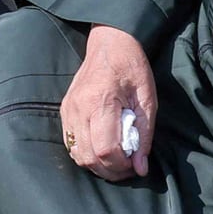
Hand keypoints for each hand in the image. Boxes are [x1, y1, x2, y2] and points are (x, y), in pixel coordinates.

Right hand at [61, 25, 158, 181]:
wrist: (110, 43)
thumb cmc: (132, 67)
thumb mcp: (147, 99)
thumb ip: (144, 135)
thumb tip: (140, 167)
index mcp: (101, 101)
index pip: (105, 149)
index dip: (121, 165)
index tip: (135, 165)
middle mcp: (79, 108)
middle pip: (89, 156)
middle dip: (110, 171)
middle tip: (128, 168)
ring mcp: (69, 109)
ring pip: (77, 154)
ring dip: (97, 166)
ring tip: (116, 161)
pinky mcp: (65, 111)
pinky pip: (71, 144)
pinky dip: (86, 154)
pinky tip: (102, 150)